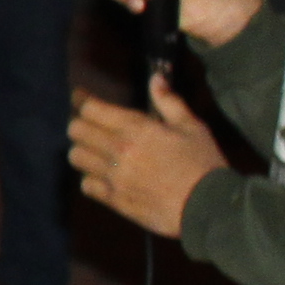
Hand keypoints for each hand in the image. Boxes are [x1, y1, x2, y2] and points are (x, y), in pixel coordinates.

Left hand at [71, 65, 225, 238]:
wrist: (209, 206)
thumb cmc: (203, 163)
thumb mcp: (192, 127)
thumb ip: (169, 102)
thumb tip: (155, 78)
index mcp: (137, 128)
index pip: (90, 109)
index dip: (84, 102)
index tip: (82, 100)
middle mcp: (119, 150)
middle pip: (75, 130)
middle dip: (80, 125)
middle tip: (91, 127)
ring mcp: (114, 176)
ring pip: (76, 157)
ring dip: (83, 151)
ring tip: (96, 152)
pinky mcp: (115, 200)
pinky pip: (86, 186)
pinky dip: (90, 180)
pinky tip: (103, 178)